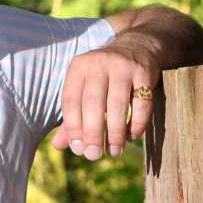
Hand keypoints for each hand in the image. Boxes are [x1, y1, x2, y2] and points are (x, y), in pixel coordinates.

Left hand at [50, 38, 158, 160]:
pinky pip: (141, 102)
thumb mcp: (85, 88)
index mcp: (79, 67)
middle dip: (93, 133)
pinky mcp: (144, 71)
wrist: (138, 46)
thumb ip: (72, 116)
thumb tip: (57, 145)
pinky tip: (132, 136)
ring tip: (114, 151)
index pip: (70, 100)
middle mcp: (99, 62)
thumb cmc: (105, 76)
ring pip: (117, 103)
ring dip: (115, 132)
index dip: (72, 127)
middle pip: (93, 103)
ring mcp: (123, 65)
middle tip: (94, 155)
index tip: (78, 149)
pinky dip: (137, 123)